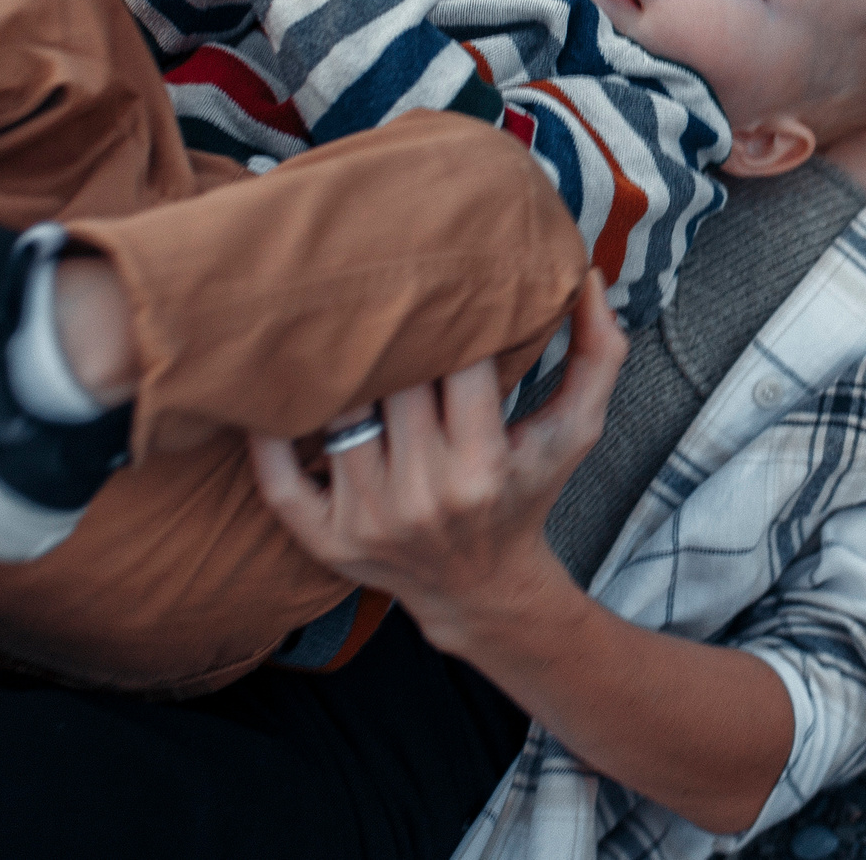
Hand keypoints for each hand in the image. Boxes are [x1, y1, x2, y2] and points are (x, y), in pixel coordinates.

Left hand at [251, 273, 622, 652]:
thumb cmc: (527, 491)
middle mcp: (424, 496)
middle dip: (388, 334)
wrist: (481, 590)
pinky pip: (278, 481)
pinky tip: (267, 392)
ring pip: (336, 418)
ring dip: (332, 372)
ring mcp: (368, 521)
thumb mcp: (574, 431)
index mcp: (484, 465)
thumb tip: (589, 275)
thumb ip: (599, 355)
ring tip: (330, 322)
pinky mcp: (325, 540)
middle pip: (391, 386)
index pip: (458, 366)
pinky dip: (266, 437)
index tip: (443, 278)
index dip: (450, 316)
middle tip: (377, 281)